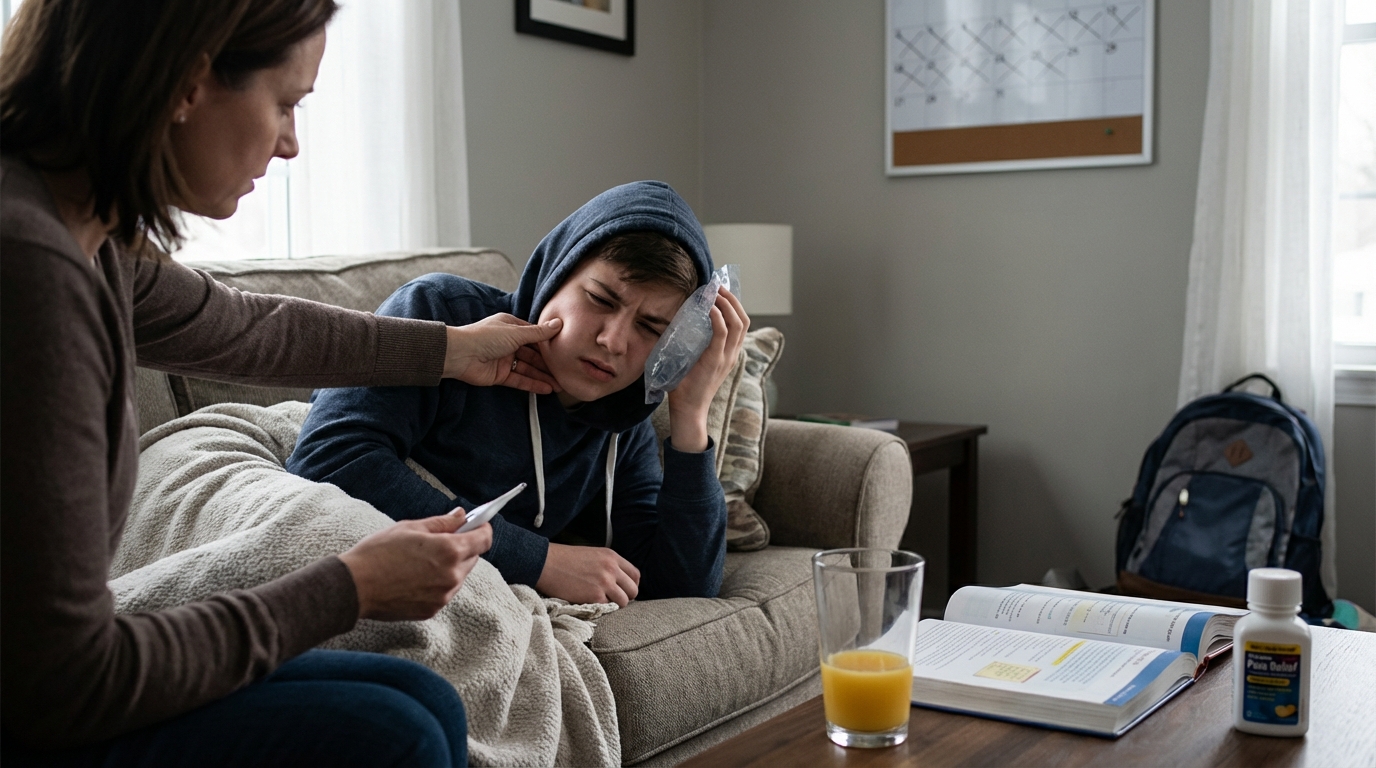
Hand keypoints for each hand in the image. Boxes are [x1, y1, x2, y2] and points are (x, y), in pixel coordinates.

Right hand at [339, 512, 492, 621]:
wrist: (354, 587)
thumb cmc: (378, 553)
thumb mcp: (410, 528)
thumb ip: (442, 523)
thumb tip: (461, 516)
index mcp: (449, 551)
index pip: (484, 540)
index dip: (483, 530)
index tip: (478, 525)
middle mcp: (451, 576)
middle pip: (472, 558)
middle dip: (463, 547)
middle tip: (442, 540)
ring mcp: (443, 596)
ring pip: (459, 576)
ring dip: (450, 566)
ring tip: (422, 560)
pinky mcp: (432, 609)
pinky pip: (444, 592)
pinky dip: (437, 583)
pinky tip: (415, 576)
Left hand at [443, 314, 563, 393]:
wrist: (459, 355)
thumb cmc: (483, 337)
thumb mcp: (515, 332)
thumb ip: (538, 333)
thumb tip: (557, 324)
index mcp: (511, 327)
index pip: (534, 336)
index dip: (548, 344)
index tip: (564, 351)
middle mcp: (508, 343)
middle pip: (533, 355)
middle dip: (548, 364)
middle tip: (565, 373)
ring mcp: (504, 360)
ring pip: (528, 369)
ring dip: (542, 377)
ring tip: (559, 385)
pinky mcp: (500, 375)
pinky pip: (519, 380)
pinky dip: (532, 384)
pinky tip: (545, 389)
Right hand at [536, 543, 640, 606]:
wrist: (545, 563)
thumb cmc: (564, 559)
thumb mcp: (592, 555)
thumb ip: (607, 565)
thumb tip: (617, 580)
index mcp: (612, 557)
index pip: (635, 575)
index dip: (631, 585)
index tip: (624, 591)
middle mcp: (612, 569)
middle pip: (633, 590)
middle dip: (626, 597)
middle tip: (613, 600)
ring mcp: (605, 583)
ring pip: (624, 602)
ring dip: (614, 605)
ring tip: (600, 602)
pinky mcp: (595, 596)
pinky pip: (607, 608)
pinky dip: (600, 608)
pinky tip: (589, 602)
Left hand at [666, 287, 748, 451]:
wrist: (688, 410)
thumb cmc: (686, 387)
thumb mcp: (693, 361)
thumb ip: (692, 345)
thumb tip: (677, 324)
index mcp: (729, 353)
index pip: (741, 324)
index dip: (734, 305)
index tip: (720, 291)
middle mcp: (732, 354)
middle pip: (743, 320)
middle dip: (733, 299)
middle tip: (718, 286)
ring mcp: (726, 357)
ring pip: (738, 323)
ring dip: (727, 304)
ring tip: (715, 292)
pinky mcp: (715, 361)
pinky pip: (722, 334)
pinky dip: (718, 317)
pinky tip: (710, 307)